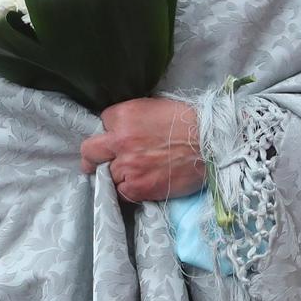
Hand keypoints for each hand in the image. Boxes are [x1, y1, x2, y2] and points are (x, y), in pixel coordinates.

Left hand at [80, 98, 205, 202]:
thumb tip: (121, 128)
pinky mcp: (137, 187)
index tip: (119, 136)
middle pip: (90, 151)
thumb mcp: (155, 107)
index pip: (103, 123)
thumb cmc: (189, 122)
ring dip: (118, 174)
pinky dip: (129, 190)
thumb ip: (132, 118)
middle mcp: (120, 141)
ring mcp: (127, 166)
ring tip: (138, 172)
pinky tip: (143, 183)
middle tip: (97, 162)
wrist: (211, 145)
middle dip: (93, 156)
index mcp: (123, 116)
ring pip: (107, 174)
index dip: (112, 130)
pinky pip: (121, 192)